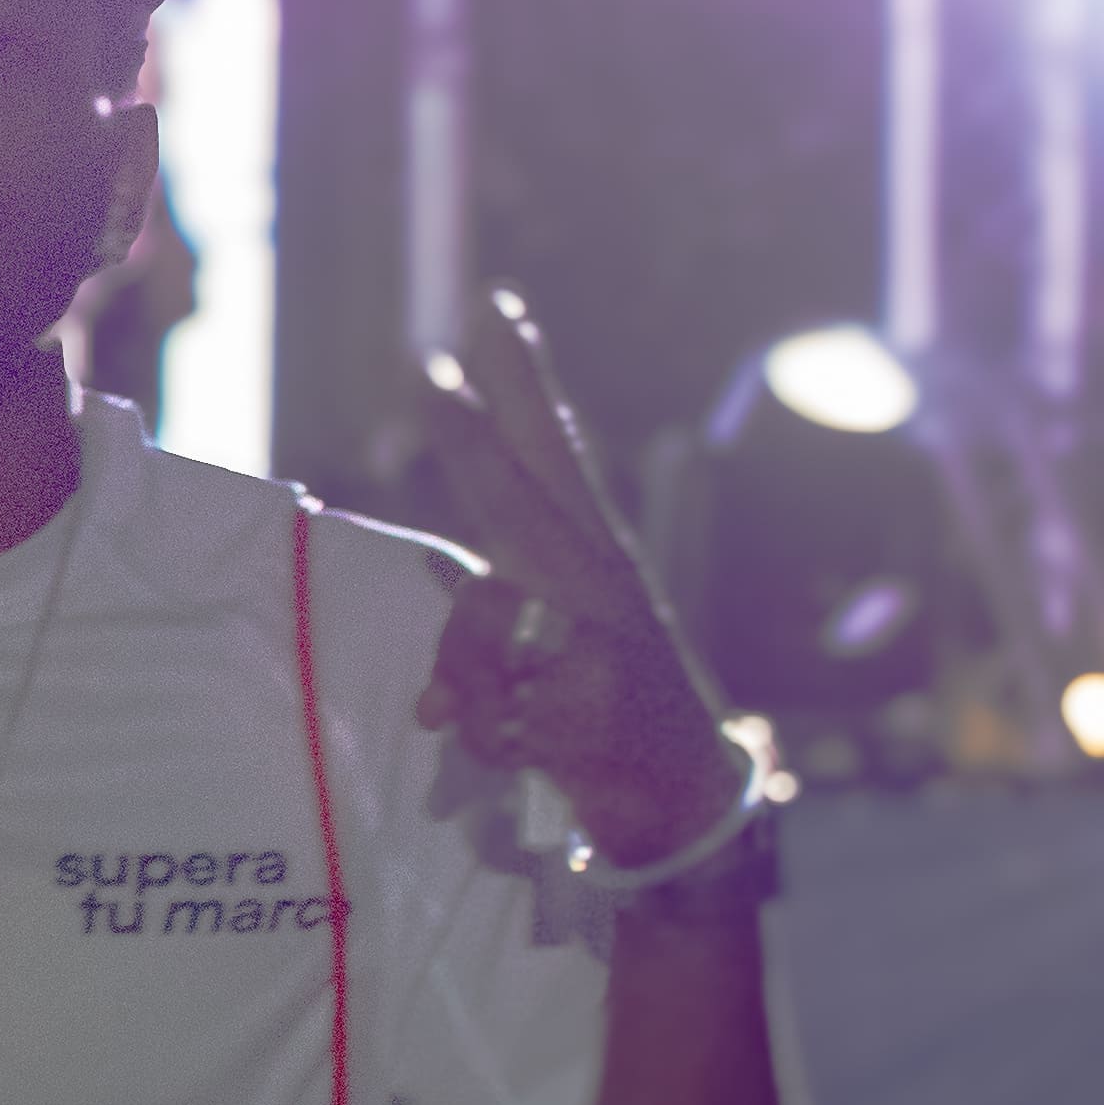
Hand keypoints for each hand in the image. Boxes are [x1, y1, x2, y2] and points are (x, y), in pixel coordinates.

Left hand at [417, 284, 747, 865]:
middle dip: (471, 441)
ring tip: (518, 716)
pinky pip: (490, 717)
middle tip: (426, 373)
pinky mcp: (592, 705)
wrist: (679, 798)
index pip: (549, 453)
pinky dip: (490, 745)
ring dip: (473, 686)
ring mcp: (605, 639)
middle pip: (525, 497)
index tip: (496, 306)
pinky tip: (538, 752)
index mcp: (585, 556)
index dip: (522, 384)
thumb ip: (472, 653)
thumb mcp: (526, 670)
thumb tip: (432, 707)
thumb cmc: (594, 712)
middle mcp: (601, 580)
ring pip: (484, 630)